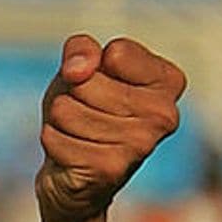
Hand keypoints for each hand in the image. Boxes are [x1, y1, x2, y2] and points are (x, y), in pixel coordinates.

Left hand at [36, 34, 185, 221]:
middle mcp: (165, 115)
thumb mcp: (79, 69)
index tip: (101, 82)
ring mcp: (141, 145)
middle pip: (85, 82)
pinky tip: (71, 152)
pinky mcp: (111, 169)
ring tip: (77, 132)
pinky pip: (54, 137)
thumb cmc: (82, 110)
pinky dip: (52, 140)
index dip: (91, 64)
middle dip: (71, 94)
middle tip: (84, 112)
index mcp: (169, 82)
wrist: (73, 171)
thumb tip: (79, 70)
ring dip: (59, 119)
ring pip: (66, 109)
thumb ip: (81, 49)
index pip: (117, 53)